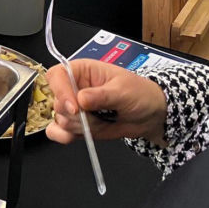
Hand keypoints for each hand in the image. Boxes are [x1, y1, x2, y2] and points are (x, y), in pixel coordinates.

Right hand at [45, 59, 167, 145]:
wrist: (151, 115)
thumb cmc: (140, 94)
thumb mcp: (124, 91)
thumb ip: (102, 95)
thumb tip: (81, 99)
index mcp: (81, 71)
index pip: (57, 76)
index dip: (61, 91)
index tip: (75, 108)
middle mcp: (72, 88)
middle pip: (57, 102)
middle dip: (77, 115)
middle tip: (98, 116)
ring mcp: (73, 107)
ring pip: (60, 120)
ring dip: (81, 127)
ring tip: (102, 122)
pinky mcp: (75, 124)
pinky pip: (57, 131)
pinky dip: (63, 136)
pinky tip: (75, 136)